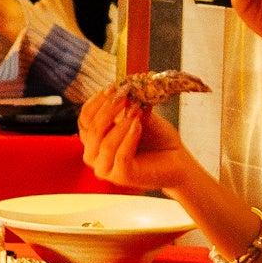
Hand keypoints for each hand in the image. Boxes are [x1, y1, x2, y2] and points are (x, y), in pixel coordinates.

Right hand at [79, 87, 194, 192]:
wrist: (176, 159)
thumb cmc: (155, 138)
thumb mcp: (139, 115)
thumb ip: (128, 104)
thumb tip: (124, 85)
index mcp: (93, 139)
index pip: (85, 117)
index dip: (97, 101)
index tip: (114, 87)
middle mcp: (94, 155)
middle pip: (92, 129)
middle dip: (108, 109)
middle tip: (124, 95)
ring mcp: (106, 169)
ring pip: (105, 143)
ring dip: (121, 123)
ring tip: (136, 111)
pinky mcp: (121, 177)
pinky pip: (120, 155)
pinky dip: (129, 137)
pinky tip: (138, 124)